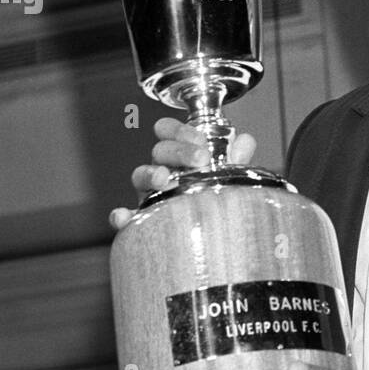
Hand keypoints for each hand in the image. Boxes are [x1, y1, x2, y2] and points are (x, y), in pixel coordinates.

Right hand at [109, 117, 256, 229]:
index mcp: (178, 157)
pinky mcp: (144, 221)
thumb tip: (245, 141)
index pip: (169, 132)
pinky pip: (127, 217)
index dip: (180, 130)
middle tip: (201, 159)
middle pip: (160, 150)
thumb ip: (235, 159)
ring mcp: (150, 195)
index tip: (200, 139)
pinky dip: (122, 215)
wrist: (211, 240)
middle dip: (179, 150)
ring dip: (150, 173)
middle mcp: (162, 171)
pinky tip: (124, 216)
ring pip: (140, 176)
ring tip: (164, 179)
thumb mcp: (226, 177)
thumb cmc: (212, 199)